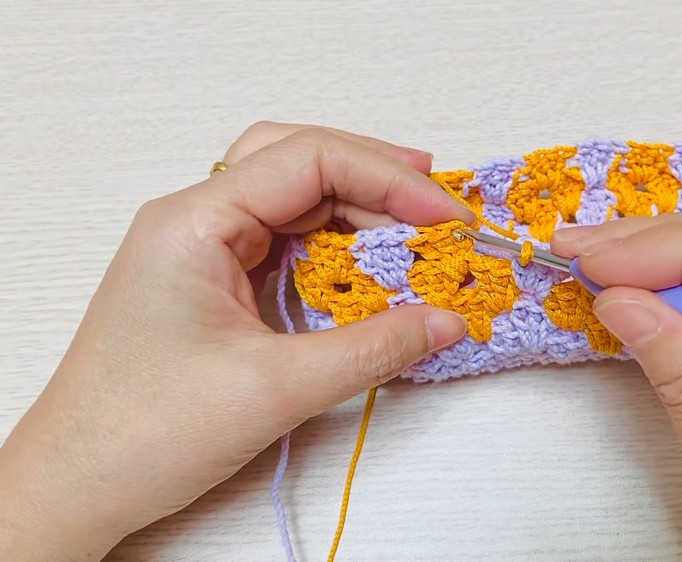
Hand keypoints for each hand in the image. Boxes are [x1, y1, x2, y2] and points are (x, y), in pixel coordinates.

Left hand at [0, 122, 472, 559]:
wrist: (79, 485)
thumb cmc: (147, 432)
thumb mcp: (277, 388)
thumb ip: (374, 349)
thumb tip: (449, 322)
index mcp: (195, 221)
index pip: (308, 159)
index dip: (387, 179)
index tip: (444, 215)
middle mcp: (196, 219)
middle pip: (298, 158)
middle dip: (375, 174)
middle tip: (438, 202)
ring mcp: (203, 248)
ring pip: (293, 197)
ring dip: (357, 208)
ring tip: (416, 230)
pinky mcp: (214, 281)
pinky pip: (284, 241)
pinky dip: (335, 246)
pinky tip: (370, 265)